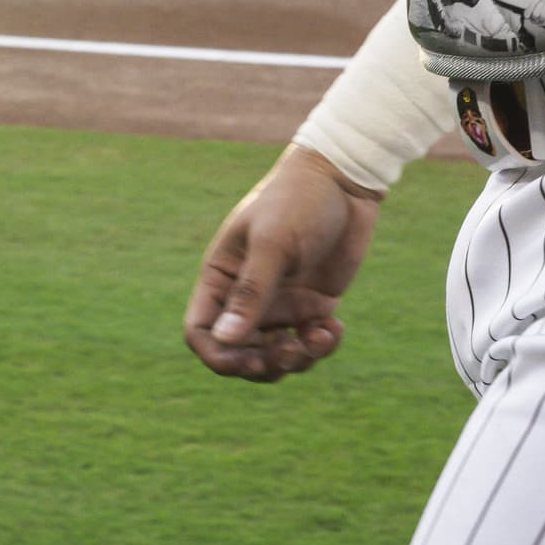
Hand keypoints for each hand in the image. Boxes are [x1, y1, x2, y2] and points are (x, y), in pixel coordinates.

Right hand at [183, 145, 380, 382]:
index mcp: (221, 277)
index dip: (218, 355)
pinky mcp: (312, 305)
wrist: (343, 180)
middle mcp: (246, 296)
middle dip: (264, 364)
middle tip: (291, 351)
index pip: (201, 332)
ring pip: (276, 356)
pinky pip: (309, 344)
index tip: (248, 361)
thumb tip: (225, 340)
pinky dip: (321, 346)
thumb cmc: (297, 200)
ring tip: (319, 338)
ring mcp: (281, 302)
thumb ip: (250, 293)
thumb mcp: (273, 243)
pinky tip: (335, 327)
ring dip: (297, 360)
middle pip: (240, 354)